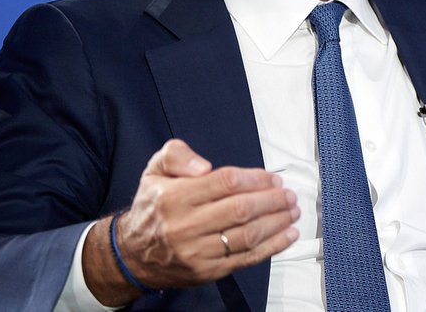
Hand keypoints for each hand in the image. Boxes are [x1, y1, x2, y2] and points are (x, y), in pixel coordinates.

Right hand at [84, 139, 299, 304]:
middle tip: (289, 195)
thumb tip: (204, 165)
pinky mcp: (207, 271)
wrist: (133, 254)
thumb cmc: (153, 207)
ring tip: (292, 211)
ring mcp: (197, 252)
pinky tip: (287, 235)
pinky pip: (246, 258)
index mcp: (174, 197)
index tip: (272, 178)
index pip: (225, 183)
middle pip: (240, 210)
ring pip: (247, 235)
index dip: (255, 179)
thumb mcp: (155, 170)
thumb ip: (177, 155)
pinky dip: (272, 246)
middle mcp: (185, 226)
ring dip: (277, 222)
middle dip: (272, 200)